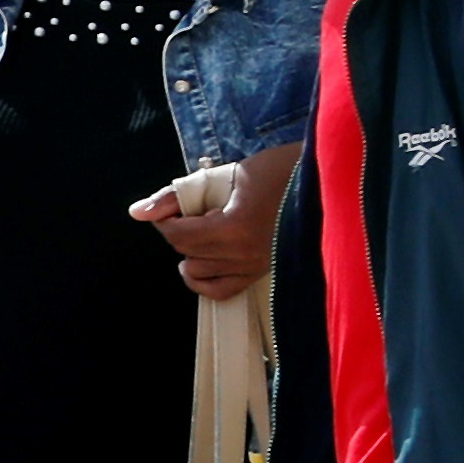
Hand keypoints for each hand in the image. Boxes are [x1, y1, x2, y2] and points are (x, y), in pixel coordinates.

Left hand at [138, 155, 287, 299]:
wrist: (326, 184)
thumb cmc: (281, 170)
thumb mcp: (228, 174)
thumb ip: (176, 194)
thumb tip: (136, 212)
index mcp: (236, 227)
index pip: (178, 234)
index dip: (166, 219)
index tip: (173, 207)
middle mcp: (245, 254)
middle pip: (186, 251)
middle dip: (180, 232)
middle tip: (193, 213)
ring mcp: (255, 268)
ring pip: (198, 272)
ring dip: (192, 252)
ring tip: (209, 229)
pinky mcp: (262, 275)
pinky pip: (220, 291)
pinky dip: (203, 280)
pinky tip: (202, 261)